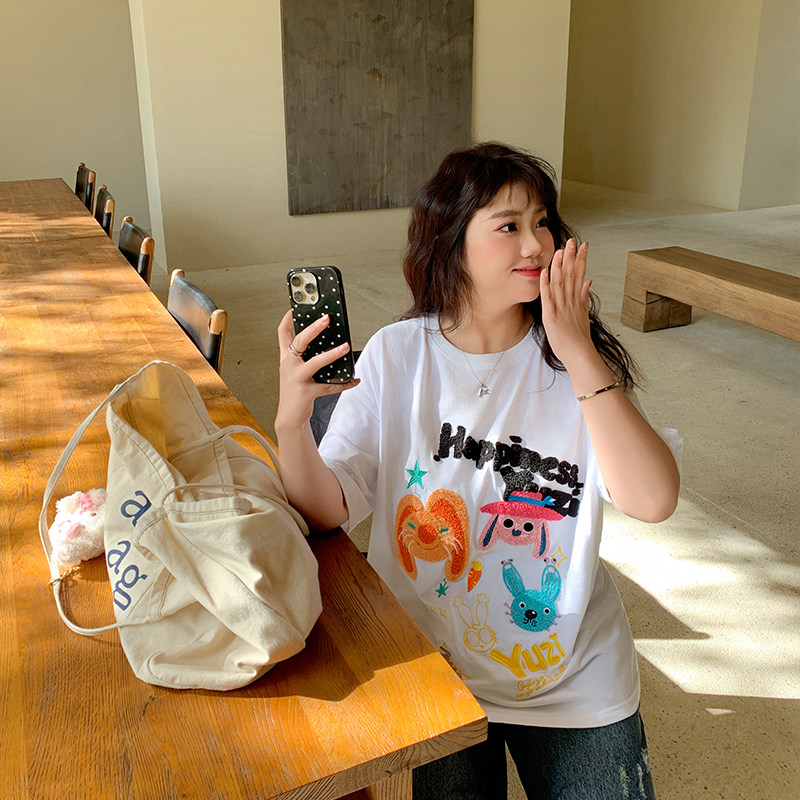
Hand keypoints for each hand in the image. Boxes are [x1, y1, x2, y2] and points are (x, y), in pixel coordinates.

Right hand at [275, 309, 358, 430]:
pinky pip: (329, 386)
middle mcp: (289, 366)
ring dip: (332, 354)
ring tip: (346, 347)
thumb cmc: (295, 392)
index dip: (288, 319)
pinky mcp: (306, 392)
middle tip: (326, 319)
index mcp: (286, 359)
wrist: (289, 418)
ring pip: (316, 363)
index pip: (282, 333)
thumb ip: (307, 359)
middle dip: (314, 328)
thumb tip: (329, 344)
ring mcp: (296, 378)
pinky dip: (344, 383)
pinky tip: (355, 380)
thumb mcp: (295, 372)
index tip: (295, 307)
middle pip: (299, 341)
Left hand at [539, 239, 594, 367]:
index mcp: (577, 300)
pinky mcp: (552, 316)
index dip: (581, 259)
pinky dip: (546, 284)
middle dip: (572, 256)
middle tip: (572, 240)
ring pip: (561, 283)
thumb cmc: (580, 338)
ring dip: (560, 266)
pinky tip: (545, 272)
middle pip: (572, 275)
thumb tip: (588, 280)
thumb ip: (584, 296)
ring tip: (560, 250)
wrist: (580, 355)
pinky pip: (548, 298)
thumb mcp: (583, 314)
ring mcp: (561, 308)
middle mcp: (570, 301)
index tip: (583, 245)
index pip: (580, 274)